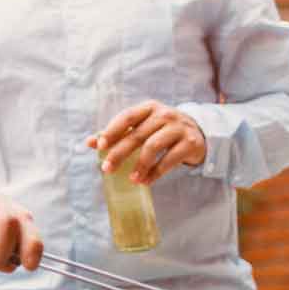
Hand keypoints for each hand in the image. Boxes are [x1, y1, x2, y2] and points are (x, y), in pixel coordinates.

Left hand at [87, 101, 206, 185]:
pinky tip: (146, 181)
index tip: (99, 146)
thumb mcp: (142, 126)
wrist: (199, 133)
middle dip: (119, 153)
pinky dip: (155, 173)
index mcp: (149, 108)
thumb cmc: (162, 130)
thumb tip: (89, 142)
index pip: (126, 117)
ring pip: (153, 147)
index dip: (112, 131)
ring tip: (131, 179)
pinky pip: (169, 160)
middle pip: (137, 135)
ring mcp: (178, 128)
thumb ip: (117, 133)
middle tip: (107, 169)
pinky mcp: (190, 143)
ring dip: (139, 165)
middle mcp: (164, 115)